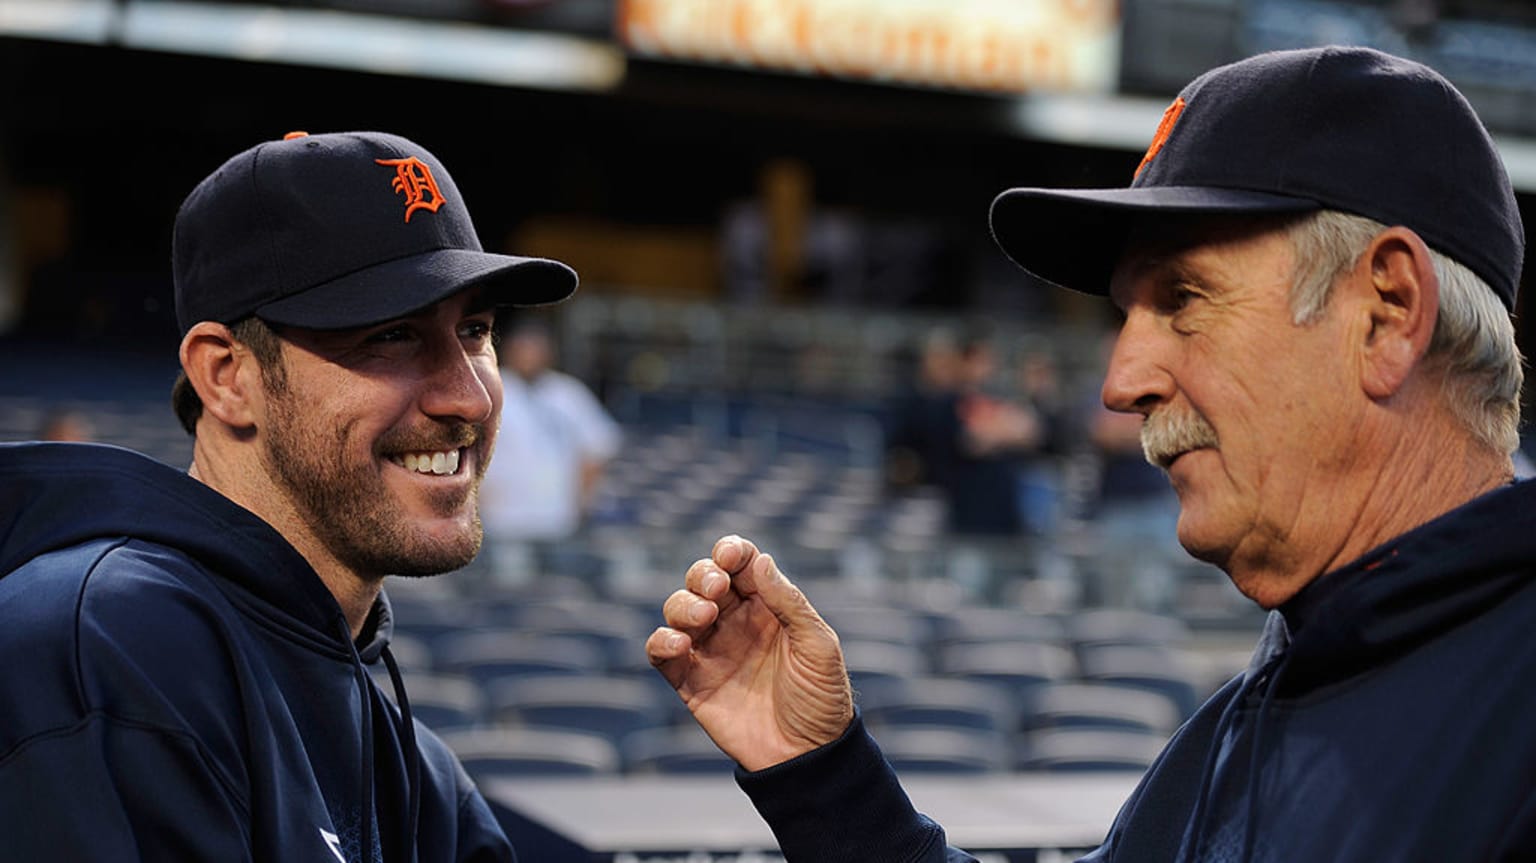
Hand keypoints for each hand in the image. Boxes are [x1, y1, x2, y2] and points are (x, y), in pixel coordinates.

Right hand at [646, 535, 853, 770]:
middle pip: (704, 579)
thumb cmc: (821, 698)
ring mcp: (711, 650)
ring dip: (683, 604)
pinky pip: (661, 651)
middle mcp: (736, 622)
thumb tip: (760, 560)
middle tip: (717, 590)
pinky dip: (661, 640)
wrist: (807, 755)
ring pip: (679, 609)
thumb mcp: (817, 644)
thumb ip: (789, 602)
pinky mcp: (690, 681)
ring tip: (703, 617)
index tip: (729, 556)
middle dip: (703, 574)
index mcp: (768, 607)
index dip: (730, 552)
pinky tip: (679, 644)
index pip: (741, 564)